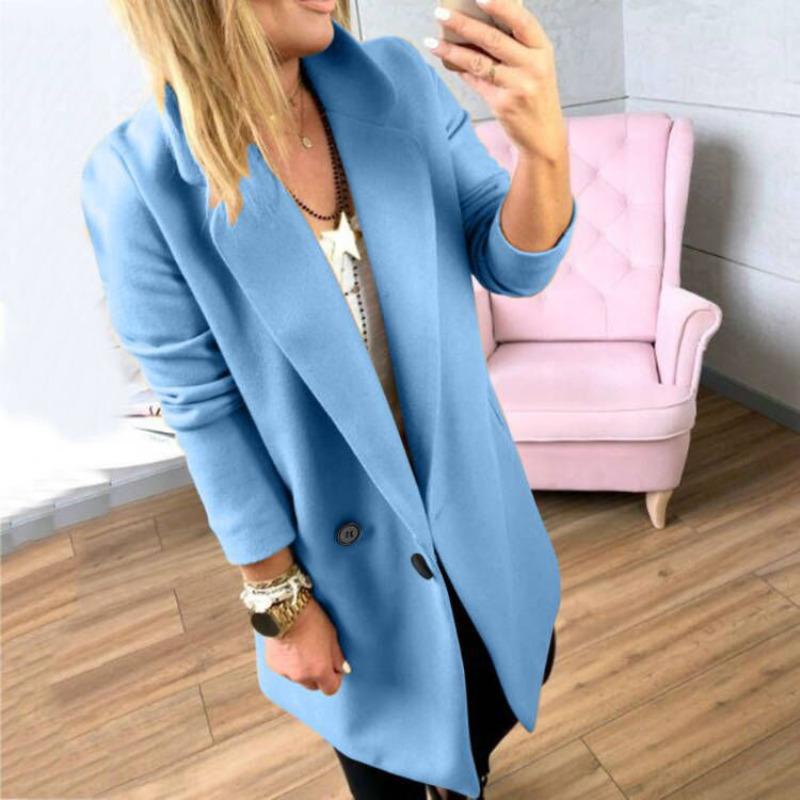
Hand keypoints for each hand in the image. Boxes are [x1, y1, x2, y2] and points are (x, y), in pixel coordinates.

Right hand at [263, 595, 349, 695]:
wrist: (284, 609)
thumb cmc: (311, 619)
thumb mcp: (332, 636)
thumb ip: (337, 657)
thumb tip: (343, 669)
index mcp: (319, 671)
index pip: (331, 689)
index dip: (334, 679)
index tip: (334, 668)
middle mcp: (302, 676)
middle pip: (314, 685)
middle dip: (318, 675)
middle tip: (318, 656)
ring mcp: (285, 672)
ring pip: (298, 678)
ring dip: (302, 669)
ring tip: (302, 647)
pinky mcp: (273, 665)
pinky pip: (285, 669)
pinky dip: (288, 662)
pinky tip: (290, 645)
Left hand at [428, 0, 566, 162]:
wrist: (543, 134)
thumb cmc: (534, 94)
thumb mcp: (534, 66)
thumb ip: (514, 47)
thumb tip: (476, 25)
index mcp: (542, 49)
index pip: (521, 20)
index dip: (500, 6)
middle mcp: (533, 65)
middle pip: (492, 39)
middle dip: (463, 24)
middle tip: (440, 13)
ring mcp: (518, 86)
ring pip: (478, 61)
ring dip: (451, 50)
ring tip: (431, 41)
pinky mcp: (503, 104)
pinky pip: (476, 81)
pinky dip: (460, 70)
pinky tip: (446, 61)